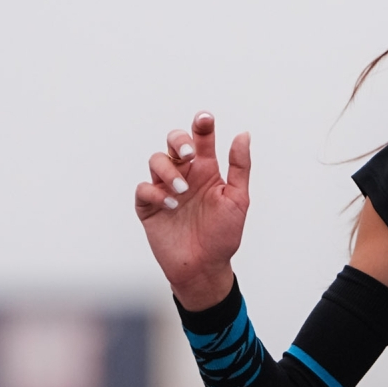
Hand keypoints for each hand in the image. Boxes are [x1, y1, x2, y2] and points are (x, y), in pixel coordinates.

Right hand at [134, 111, 250, 310]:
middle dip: (179, 141)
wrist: (205, 267)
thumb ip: (239, 167)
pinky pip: (144, 189)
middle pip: (173, 143)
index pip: (202, 140)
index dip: (202, 126)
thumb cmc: (223, 235)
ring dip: (168, 171)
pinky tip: (171, 205)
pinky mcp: (149, 207)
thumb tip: (243, 135)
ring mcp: (165, 189)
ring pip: (156, 161)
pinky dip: (156, 193)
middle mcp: (185, 176)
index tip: (205, 119)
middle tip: (189, 155)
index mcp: (206, 171)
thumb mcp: (238, 199)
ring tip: (183, 191)